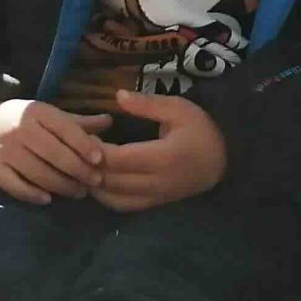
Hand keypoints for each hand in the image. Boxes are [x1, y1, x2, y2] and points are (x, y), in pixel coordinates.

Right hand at [0, 98, 110, 204]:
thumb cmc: (23, 119)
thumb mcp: (49, 114)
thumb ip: (78, 122)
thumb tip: (110, 120)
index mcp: (37, 112)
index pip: (64, 128)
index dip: (83, 144)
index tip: (100, 159)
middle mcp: (20, 130)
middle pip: (54, 154)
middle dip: (78, 169)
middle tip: (95, 181)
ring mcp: (5, 150)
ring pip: (37, 172)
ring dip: (62, 185)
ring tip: (79, 192)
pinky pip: (14, 185)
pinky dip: (31, 194)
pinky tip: (48, 199)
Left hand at [93, 90, 226, 210]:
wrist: (224, 160)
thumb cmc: (201, 130)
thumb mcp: (179, 108)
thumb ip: (147, 104)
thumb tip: (117, 95)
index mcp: (163, 157)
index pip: (119, 159)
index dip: (95, 150)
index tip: (84, 135)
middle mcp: (156, 182)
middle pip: (111, 180)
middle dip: (89, 166)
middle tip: (77, 149)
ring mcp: (154, 196)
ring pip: (112, 197)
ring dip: (93, 183)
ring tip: (83, 164)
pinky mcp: (153, 203)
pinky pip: (122, 205)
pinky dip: (104, 196)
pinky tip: (96, 181)